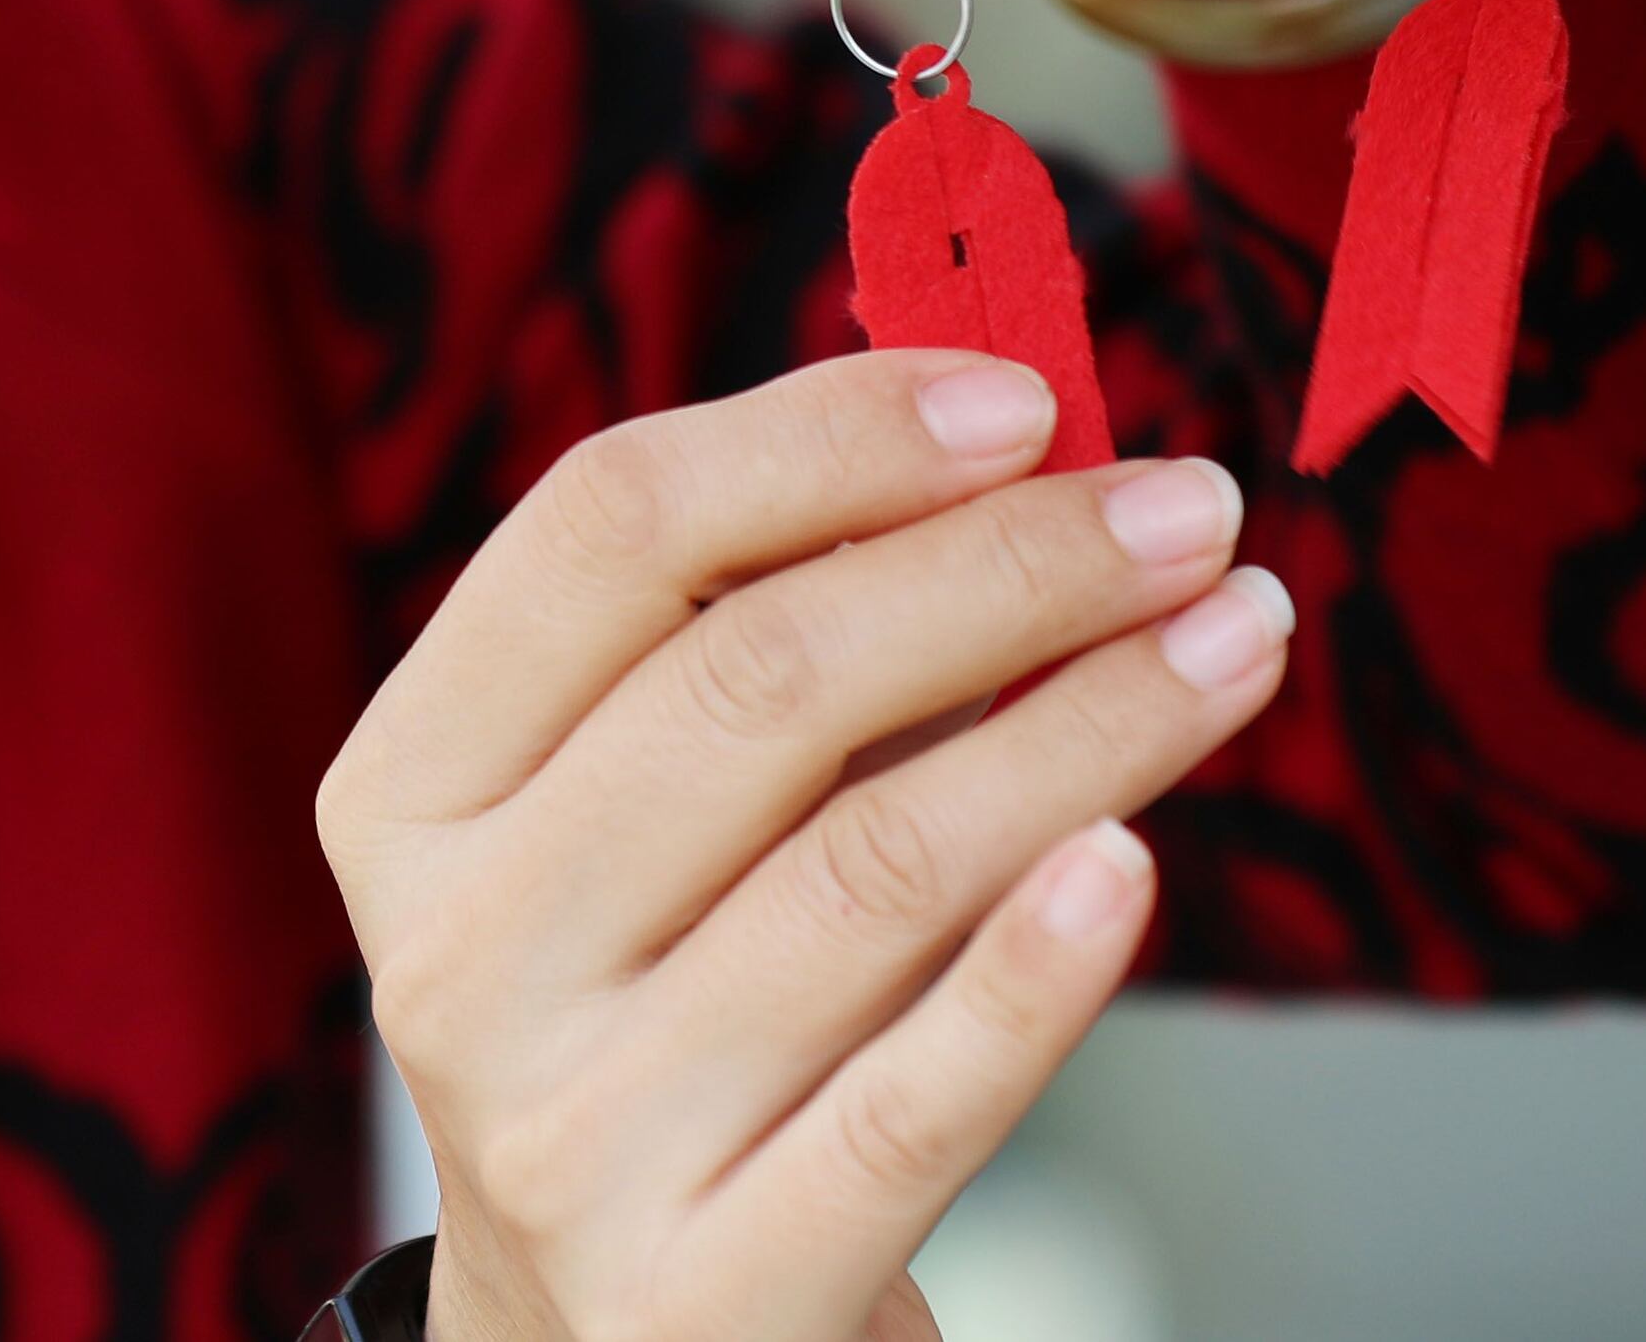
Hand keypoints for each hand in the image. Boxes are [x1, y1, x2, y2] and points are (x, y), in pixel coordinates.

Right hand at [320, 350, 1291, 1341]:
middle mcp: (454, 955)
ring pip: (869, 872)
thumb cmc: (669, 1004)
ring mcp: (567, 1136)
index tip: (1028, 397)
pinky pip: (906, 1109)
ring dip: (1091, 727)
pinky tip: (1138, 864)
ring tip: (1235, 641)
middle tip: (1190, 510)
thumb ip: (764, 632)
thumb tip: (1011, 433)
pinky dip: (1032, 976)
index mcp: (409, 789)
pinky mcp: (706, 1297)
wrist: (611, 1340)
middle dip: (1008, 566)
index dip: (829, 436)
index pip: (607, 530)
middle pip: (753, 684)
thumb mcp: (644, 820)